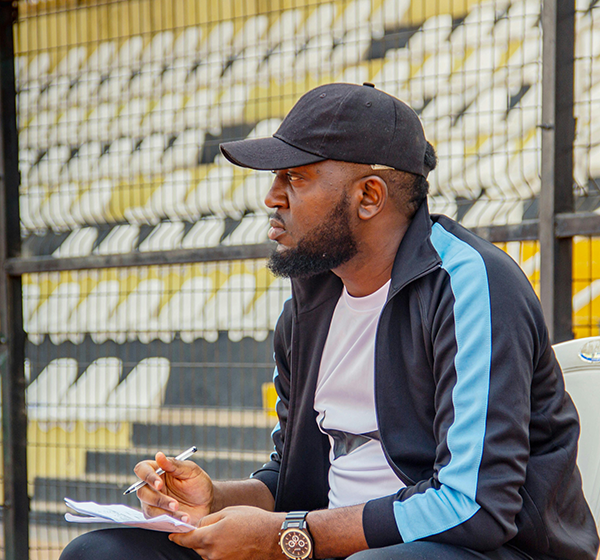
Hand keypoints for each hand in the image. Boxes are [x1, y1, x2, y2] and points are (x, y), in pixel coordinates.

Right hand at [134, 451, 213, 525]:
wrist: (208, 503)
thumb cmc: (198, 483)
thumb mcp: (190, 471)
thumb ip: (174, 464)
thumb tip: (159, 455)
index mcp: (158, 470)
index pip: (142, 469)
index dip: (147, 476)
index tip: (159, 484)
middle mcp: (151, 486)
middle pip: (142, 491)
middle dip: (157, 499)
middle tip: (175, 504)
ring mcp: (153, 503)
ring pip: (149, 508)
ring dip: (165, 512)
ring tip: (184, 515)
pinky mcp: (157, 517)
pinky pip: (157, 521)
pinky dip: (170, 521)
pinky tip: (184, 520)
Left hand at [169, 505, 286, 559]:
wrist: (273, 537)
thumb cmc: (253, 521)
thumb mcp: (229, 512)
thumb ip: (208, 519)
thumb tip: (197, 526)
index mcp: (211, 537)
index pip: (187, 540)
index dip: (178, 537)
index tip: (172, 535)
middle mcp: (213, 553)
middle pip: (196, 547)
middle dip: (198, 537)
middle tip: (210, 526)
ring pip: (207, 553)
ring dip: (210, 544)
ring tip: (227, 532)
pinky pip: (217, 557)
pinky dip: (219, 550)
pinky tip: (231, 541)